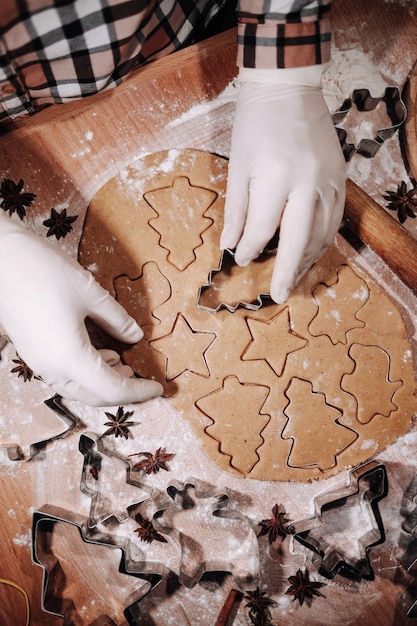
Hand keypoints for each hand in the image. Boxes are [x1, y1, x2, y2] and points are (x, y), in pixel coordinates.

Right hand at [0, 213, 162, 404]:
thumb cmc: (43, 271)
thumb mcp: (90, 294)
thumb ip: (117, 320)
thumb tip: (135, 336)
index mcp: (69, 358)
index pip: (112, 389)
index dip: (139, 392)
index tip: (160, 389)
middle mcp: (51, 369)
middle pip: (94, 395)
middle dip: (123, 391)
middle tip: (145, 381)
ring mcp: (38, 362)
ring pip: (78, 388)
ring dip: (104, 382)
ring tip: (125, 363)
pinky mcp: (32, 352)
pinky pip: (65, 375)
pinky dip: (87, 372)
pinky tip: (101, 352)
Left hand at [221, 72, 345, 302]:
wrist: (288, 88)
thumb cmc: (255, 125)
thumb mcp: (237, 166)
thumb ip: (236, 210)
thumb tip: (232, 245)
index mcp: (274, 178)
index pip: (261, 229)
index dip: (249, 249)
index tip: (240, 259)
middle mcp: (306, 183)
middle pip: (299, 241)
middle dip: (287, 272)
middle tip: (279, 295)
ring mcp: (329, 181)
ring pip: (321, 234)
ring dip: (307, 260)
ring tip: (294, 277)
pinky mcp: (340, 178)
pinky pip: (334, 220)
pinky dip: (322, 240)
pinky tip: (311, 252)